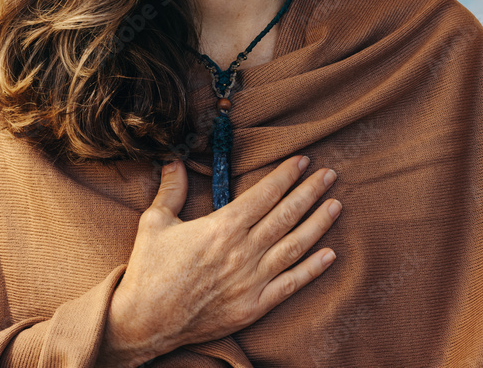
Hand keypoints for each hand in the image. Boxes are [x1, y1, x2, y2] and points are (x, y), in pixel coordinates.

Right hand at [97, 155, 340, 365]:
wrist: (146, 321)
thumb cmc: (148, 270)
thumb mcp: (154, 223)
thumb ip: (170, 190)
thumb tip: (173, 161)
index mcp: (220, 228)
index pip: (263, 195)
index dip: (285, 176)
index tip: (302, 161)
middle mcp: (242, 252)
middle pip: (285, 216)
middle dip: (310, 192)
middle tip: (329, 175)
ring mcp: (251, 281)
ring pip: (294, 247)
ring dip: (318, 224)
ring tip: (336, 205)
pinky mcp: (253, 306)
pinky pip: (290, 284)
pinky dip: (312, 269)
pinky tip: (330, 254)